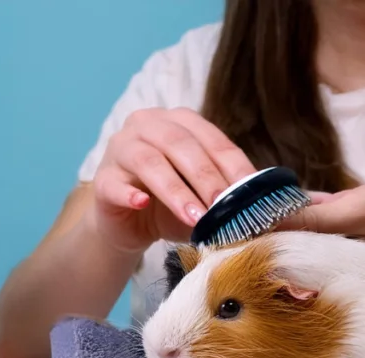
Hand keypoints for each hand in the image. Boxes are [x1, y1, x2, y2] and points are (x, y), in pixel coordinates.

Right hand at [87, 107, 257, 251]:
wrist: (128, 228)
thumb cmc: (171, 207)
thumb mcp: (204, 199)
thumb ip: (226, 195)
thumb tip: (262, 205)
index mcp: (179, 122)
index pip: (212, 139)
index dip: (233, 165)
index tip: (252, 192)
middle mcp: (147, 125)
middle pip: (180, 144)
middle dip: (206, 177)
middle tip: (224, 205)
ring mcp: (120, 149)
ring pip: (149, 162)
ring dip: (175, 190)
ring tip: (196, 217)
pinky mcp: (102, 178)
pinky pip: (115, 184)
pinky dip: (129, 193)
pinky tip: (141, 203)